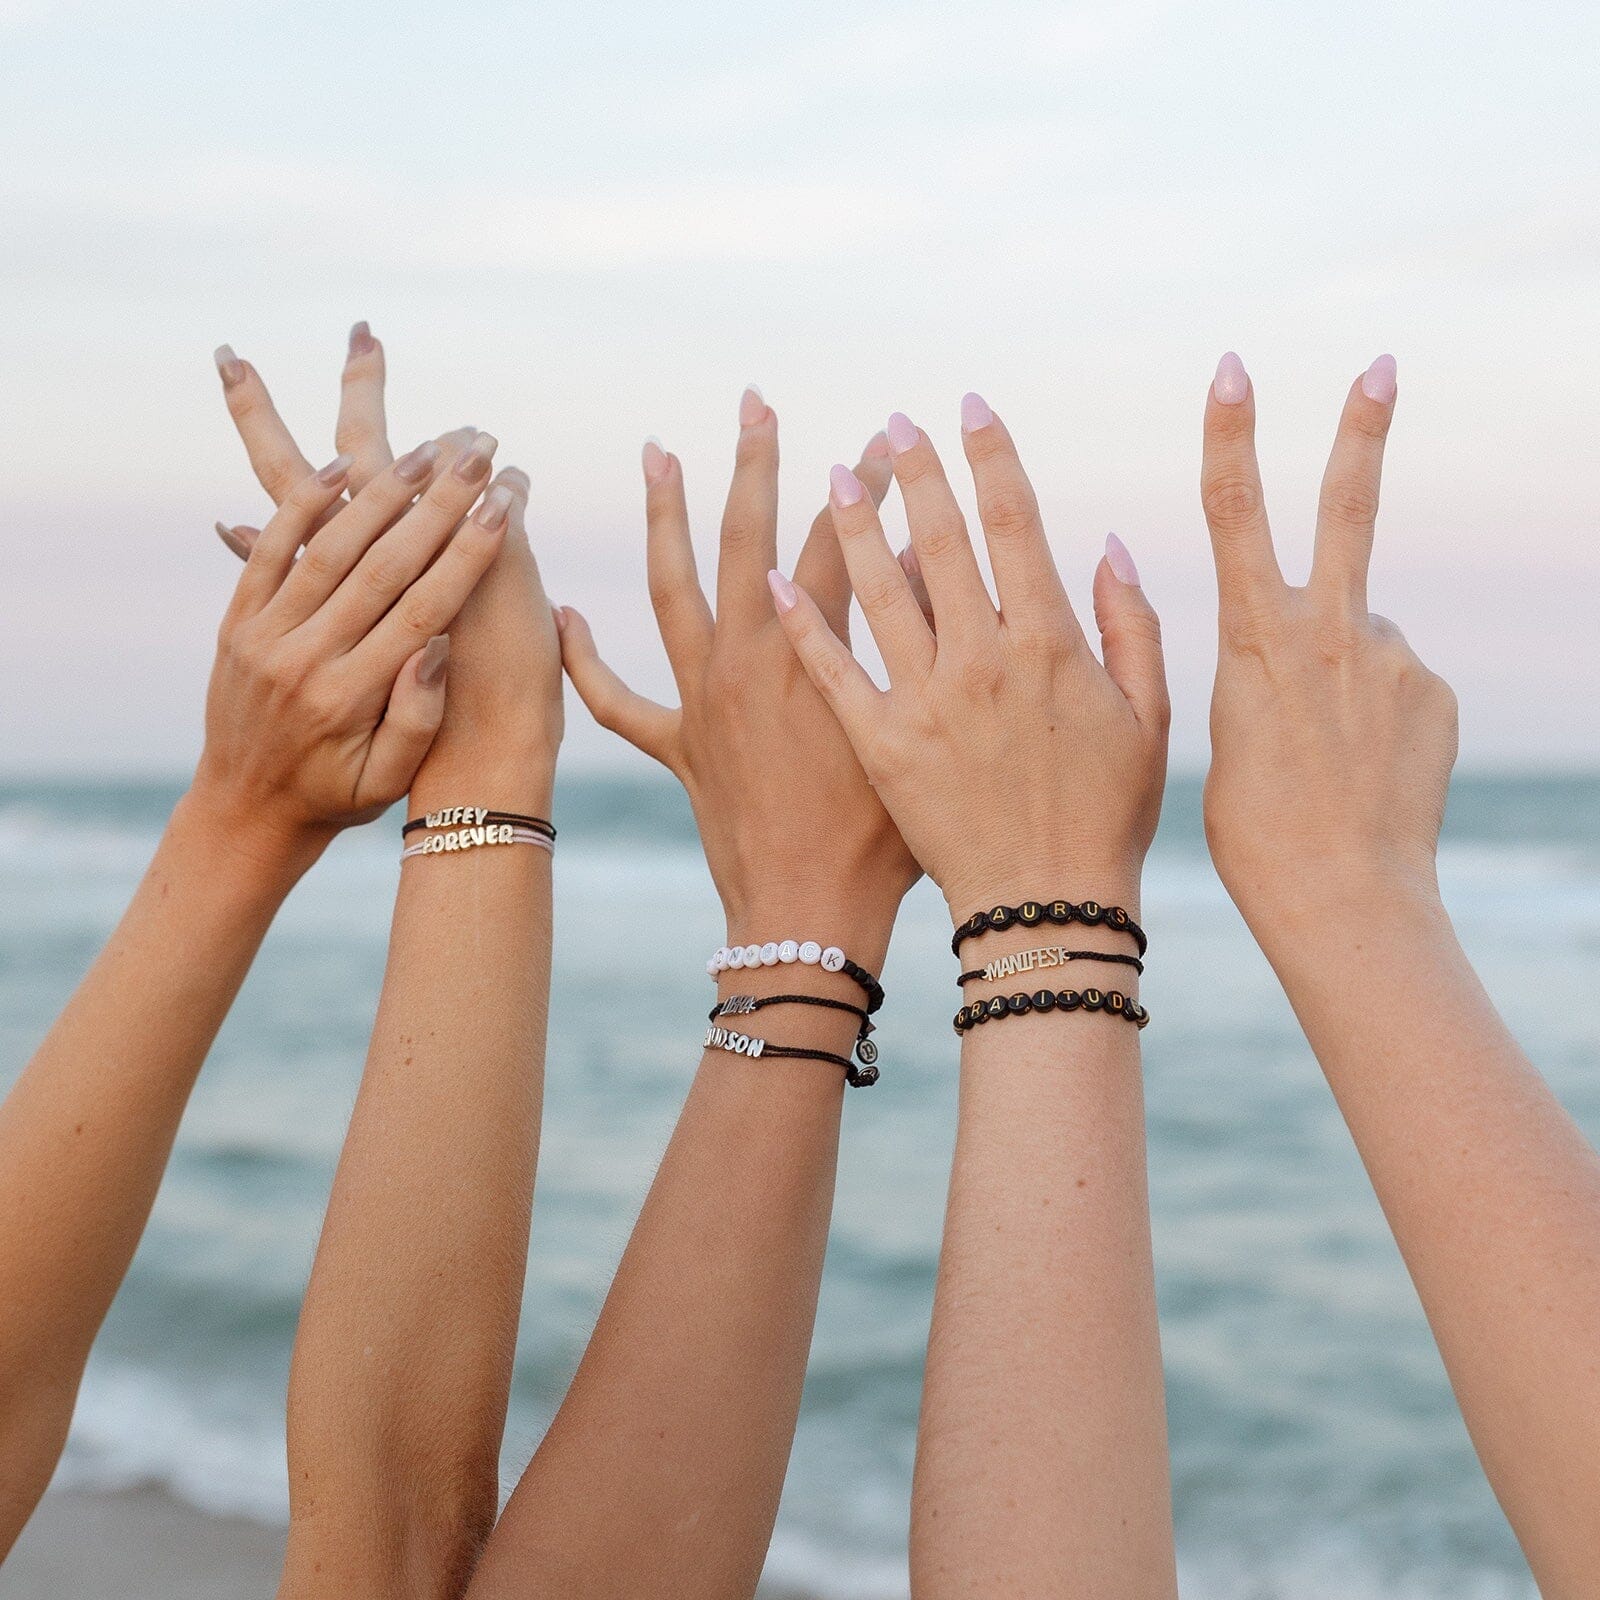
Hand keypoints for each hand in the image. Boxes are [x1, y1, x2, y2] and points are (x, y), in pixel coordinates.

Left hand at [214, 326, 562, 815]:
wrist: (243, 810)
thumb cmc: (335, 796)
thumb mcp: (386, 780)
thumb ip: (417, 720)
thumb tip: (439, 650)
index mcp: (349, 698)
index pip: (422, 610)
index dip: (466, 554)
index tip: (503, 507)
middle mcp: (304, 658)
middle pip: (382, 565)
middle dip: (436, 505)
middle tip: (476, 456)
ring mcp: (264, 635)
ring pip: (329, 547)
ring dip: (380, 493)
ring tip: (428, 450)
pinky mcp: (238, 621)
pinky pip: (271, 551)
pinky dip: (304, 505)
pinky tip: (342, 465)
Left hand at [557, 389, 919, 937]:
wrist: (810, 920)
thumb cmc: (882, 842)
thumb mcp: (909, 729)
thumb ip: (911, 639)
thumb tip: (914, 553)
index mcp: (808, 655)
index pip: (838, 539)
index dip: (866, 482)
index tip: (886, 434)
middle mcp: (744, 663)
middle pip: (741, 540)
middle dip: (751, 464)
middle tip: (752, 401)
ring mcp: (702, 704)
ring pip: (670, 593)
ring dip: (662, 519)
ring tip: (656, 452)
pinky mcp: (678, 751)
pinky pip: (618, 703)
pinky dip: (588, 661)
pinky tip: (564, 619)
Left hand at [772, 398, 1168, 919]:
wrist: (1045, 909)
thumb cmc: (1105, 816)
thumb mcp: (1149, 718)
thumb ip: (1133, 625)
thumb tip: (1105, 544)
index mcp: (1049, 644)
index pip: (1014, 524)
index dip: (990, 458)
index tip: (969, 408)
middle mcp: (980, 660)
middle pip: (938, 541)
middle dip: (915, 471)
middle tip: (892, 419)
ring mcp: (923, 702)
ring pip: (876, 591)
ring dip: (850, 525)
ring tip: (830, 473)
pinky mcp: (879, 746)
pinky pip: (833, 670)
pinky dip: (801, 622)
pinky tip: (772, 579)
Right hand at [1198, 352, 1457, 939]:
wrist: (1342, 897)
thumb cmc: (1256, 829)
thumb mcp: (1225, 732)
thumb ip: (1268, 661)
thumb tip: (1326, 622)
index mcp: (1257, 641)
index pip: (1236, 516)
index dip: (1229, 438)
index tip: (1233, 371)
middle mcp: (1332, 633)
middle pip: (1347, 511)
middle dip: (1362, 432)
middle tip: (1384, 365)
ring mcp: (1394, 659)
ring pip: (1361, 631)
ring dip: (1340, 671)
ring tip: (1328, 752)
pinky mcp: (1435, 691)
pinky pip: (1396, 678)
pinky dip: (1376, 710)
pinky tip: (1365, 767)